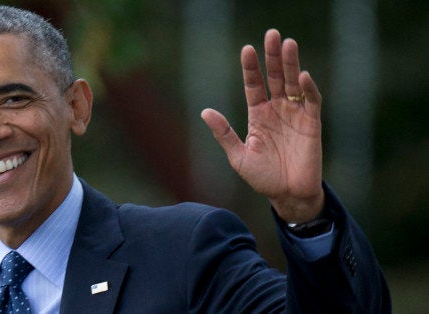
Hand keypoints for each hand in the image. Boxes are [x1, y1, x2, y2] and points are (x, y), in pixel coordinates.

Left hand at [201, 29, 323, 223]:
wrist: (287, 195)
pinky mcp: (312, 124)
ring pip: (294, 83)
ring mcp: (295, 114)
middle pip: (275, 77)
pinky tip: (302, 75)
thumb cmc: (262, 177)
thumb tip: (205, 111)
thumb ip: (224, 134)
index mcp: (258, 115)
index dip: (251, 68)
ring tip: (288, 43)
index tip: (247, 49)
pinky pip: (311, 101)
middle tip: (272, 34)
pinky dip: (308, 88)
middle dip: (273, 57)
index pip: (253, 85)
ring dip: (291, 64)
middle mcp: (277, 109)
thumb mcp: (238, 157)